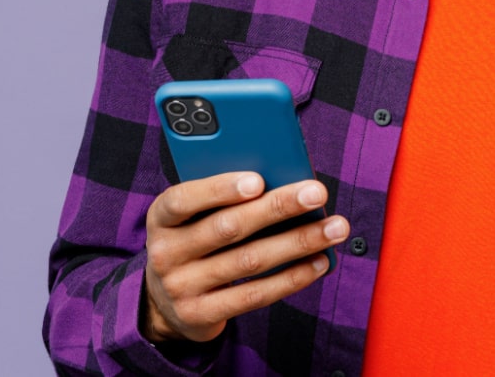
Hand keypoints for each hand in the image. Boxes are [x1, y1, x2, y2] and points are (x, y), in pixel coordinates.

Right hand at [141, 172, 348, 343]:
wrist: (163, 303)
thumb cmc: (193, 242)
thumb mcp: (192, 217)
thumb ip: (222, 198)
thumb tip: (283, 181)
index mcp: (161, 217)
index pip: (183, 199)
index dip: (220, 189)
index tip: (259, 180)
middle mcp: (165, 253)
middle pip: (228, 228)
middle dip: (278, 208)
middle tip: (317, 193)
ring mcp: (182, 287)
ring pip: (249, 261)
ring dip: (298, 242)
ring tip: (334, 228)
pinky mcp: (202, 314)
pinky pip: (254, 295)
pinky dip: (291, 278)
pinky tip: (318, 262)